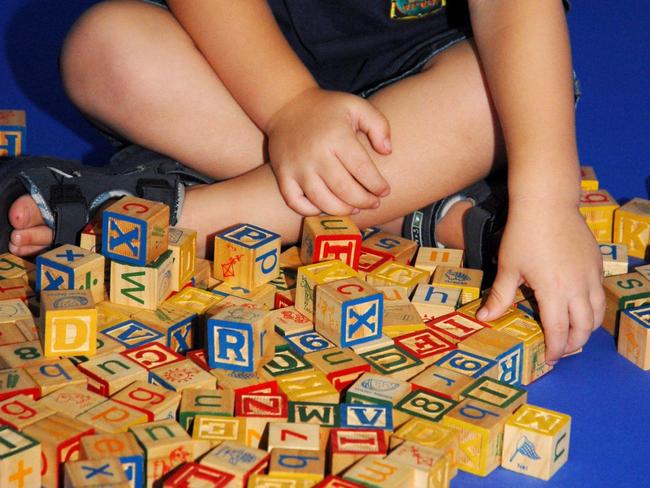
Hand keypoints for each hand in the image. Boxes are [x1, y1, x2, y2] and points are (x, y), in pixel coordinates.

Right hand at [265, 87, 391, 215]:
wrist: (286, 106)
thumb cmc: (327, 109)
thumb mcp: (356, 106)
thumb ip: (378, 125)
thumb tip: (387, 151)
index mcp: (337, 137)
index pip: (362, 169)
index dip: (377, 185)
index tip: (384, 191)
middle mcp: (316, 154)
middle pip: (344, 189)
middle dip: (364, 201)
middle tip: (374, 203)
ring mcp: (297, 167)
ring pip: (322, 201)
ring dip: (342, 210)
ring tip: (355, 208)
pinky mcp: (283, 175)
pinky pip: (296, 203)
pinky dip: (311, 211)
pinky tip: (325, 206)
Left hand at [477, 201, 605, 364]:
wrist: (547, 203)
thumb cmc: (523, 234)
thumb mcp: (508, 267)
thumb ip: (500, 297)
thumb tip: (483, 318)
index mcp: (555, 292)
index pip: (558, 331)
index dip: (554, 349)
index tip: (548, 360)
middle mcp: (579, 288)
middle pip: (584, 328)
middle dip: (572, 344)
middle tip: (559, 350)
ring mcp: (592, 275)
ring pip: (597, 313)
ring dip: (586, 328)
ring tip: (572, 333)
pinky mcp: (597, 264)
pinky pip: (599, 294)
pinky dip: (591, 308)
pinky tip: (578, 306)